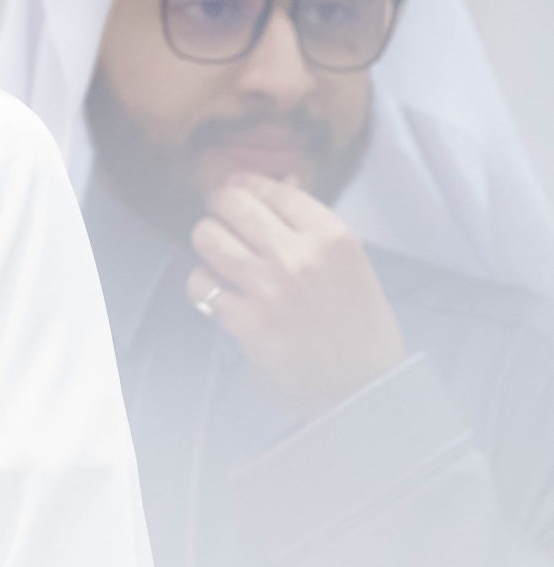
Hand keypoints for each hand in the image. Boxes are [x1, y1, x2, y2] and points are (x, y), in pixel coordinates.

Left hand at [188, 173, 405, 412]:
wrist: (364, 384)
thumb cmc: (360, 322)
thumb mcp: (350, 262)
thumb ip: (312, 223)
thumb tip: (281, 182)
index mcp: (332, 237)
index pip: (274, 190)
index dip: (247, 183)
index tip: (236, 186)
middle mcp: (299, 256)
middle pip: (234, 204)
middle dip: (220, 203)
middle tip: (218, 213)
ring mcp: (270, 289)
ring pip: (209, 238)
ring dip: (207, 239)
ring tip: (215, 250)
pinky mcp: (247, 323)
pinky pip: (202, 285)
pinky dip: (202, 283)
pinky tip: (215, 289)